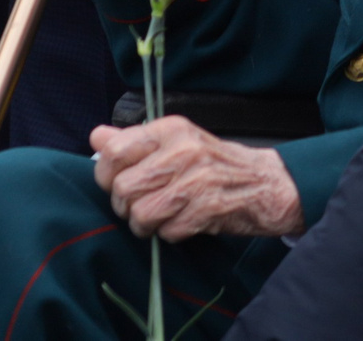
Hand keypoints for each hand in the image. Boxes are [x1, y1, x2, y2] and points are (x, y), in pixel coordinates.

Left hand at [90, 117, 303, 239]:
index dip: (107, 175)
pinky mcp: (208, 208)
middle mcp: (183, 150)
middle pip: (123, 189)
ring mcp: (197, 180)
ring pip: (140, 214)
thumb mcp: (177, 142)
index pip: (114, 151)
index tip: (119, 182)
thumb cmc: (215, 164)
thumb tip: (96, 136)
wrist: (266, 183)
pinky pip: (166, 232)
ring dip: (146, 224)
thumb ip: (134, 141)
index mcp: (172, 129)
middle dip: (126, 206)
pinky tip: (184, 221)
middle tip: (143, 205)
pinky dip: (170, 234)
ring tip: (162, 216)